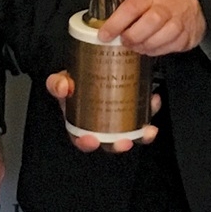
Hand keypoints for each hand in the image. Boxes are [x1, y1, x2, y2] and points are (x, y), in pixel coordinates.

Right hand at [45, 71, 162, 152]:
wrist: (90, 66)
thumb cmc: (75, 80)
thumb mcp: (61, 81)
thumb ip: (57, 84)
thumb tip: (62, 87)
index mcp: (82, 125)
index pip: (83, 140)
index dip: (87, 144)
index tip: (92, 140)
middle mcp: (102, 125)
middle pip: (111, 142)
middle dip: (119, 144)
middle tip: (124, 141)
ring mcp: (119, 119)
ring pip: (132, 133)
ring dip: (141, 134)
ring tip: (147, 130)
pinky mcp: (134, 108)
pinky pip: (145, 113)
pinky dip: (150, 108)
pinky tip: (153, 100)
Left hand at [98, 0, 205, 56]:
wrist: (195, 0)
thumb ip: (127, 4)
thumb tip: (103, 19)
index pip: (132, 7)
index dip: (116, 22)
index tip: (104, 34)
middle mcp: (167, 7)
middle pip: (149, 23)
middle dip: (132, 36)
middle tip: (123, 40)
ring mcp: (179, 22)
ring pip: (160, 38)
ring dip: (143, 46)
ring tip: (136, 45)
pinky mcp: (186, 37)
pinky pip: (169, 48)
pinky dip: (156, 51)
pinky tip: (150, 46)